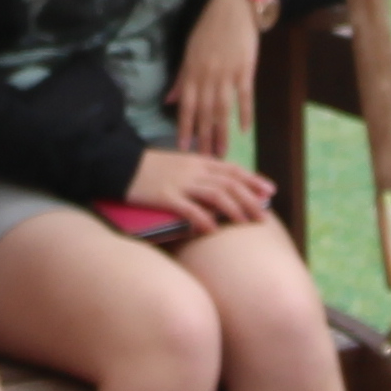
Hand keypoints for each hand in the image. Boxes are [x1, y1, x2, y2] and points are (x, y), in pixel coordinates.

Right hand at [126, 145, 278, 232]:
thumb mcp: (179, 164)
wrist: (120, 164)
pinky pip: (189, 208)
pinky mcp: (165, 196)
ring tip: (244, 223)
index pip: (233, 170)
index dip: (254, 180)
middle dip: (250, 200)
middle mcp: (194, 169)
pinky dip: (203, 219)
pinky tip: (212, 230)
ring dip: (234, 209)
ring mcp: (180, 182)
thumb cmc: (150, 168)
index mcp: (198, 160)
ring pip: (216, 194)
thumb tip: (221, 187)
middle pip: (230, 183)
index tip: (270, 192)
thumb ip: (201, 173)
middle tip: (262, 216)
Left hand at [170, 0, 264, 156]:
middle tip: (205, 160)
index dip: (185, 127)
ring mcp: (227, 72)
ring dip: (222, 132)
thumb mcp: (189, 51)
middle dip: (204, 137)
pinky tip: (244, 130)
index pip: (186, 105)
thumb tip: (170, 100)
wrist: (234, 8)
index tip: (184, 148)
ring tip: (222, 152)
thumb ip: (181, 78)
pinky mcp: (246, 68)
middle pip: (204, 112)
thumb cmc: (209, 29)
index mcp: (192, 71)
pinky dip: (244, 113)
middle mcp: (208, 75)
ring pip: (223, 108)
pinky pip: (245, 95)